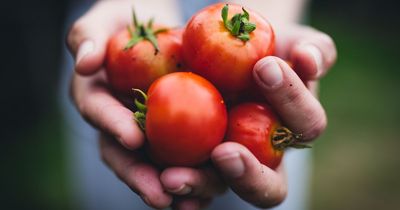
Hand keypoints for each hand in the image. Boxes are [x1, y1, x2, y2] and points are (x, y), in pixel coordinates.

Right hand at [67, 1, 182, 208]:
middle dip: (141, 177)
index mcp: (97, 97)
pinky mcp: (174, 135)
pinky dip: (196, 175)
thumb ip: (88, 37)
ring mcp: (146, 132)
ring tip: (192, 201)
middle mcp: (118, 122)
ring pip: (154, 165)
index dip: (113, 126)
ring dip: (173, 187)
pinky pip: (182, 158)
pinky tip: (212, 190)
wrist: (157, 29)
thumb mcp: (105, 19)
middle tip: (161, 194)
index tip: (133, 137)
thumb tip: (85, 62)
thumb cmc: (126, 22)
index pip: (99, 113)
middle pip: (124, 155)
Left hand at [161, 23, 336, 208]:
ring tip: (172, 177)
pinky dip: (174, 185)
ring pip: (219, 187)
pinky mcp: (195, 158)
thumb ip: (315, 50)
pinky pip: (186, 178)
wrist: (232, 53)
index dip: (290, 100)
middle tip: (223, 153)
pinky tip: (157, 180)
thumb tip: (309, 59)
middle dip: (248, 175)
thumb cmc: (270, 49)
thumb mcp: (295, 42)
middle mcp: (266, 157)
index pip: (306, 124)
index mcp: (296, 128)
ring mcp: (229, 162)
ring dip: (199, 185)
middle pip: (268, 186)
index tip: (264, 66)